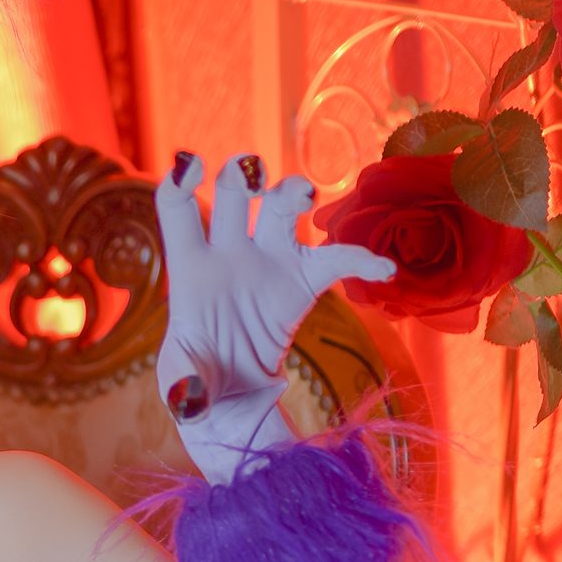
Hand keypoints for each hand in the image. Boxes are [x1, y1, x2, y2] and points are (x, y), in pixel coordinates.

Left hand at [154, 153, 392, 477]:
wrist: (235, 400)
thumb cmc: (198, 383)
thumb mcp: (184, 386)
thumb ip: (186, 385)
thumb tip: (192, 398)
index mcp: (191, 267)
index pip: (178, 210)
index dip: (180, 182)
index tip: (191, 162)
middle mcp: (229, 252)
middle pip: (233, 193)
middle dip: (243, 175)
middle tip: (255, 179)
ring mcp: (268, 260)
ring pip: (280, 207)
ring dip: (292, 191)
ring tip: (303, 197)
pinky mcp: (303, 281)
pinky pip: (337, 259)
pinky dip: (361, 260)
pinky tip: (383, 270)